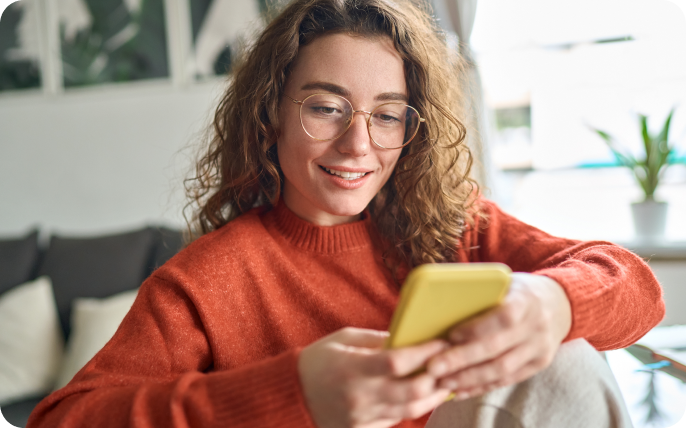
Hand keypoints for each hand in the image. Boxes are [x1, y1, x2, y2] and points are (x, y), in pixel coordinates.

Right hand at [298, 327, 451, 427]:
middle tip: (450, 364)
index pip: (398, 362)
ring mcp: (361, 417)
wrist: (291, 396)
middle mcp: (359, 395)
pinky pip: (395, 420)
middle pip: (411, 391)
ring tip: (445, 382)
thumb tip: (407, 338)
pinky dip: (412, 407)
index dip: (425, 352)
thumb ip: (376, 339)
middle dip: (437, 377)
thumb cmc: (317, 361)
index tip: (442, 341)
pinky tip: (422, 396)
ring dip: (432, 396)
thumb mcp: (342, 339)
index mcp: (352, 368)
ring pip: (409, 410)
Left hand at [426, 273, 571, 399]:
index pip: (503, 317)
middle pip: (497, 349)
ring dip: (469, 378)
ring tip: (442, 382)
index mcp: (526, 300)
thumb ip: (481, 293)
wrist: (560, 303)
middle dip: (462, 360)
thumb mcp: (505, 282)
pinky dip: (482, 386)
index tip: (450, 335)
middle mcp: (536, 326)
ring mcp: (539, 348)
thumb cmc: (520, 290)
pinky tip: (461, 390)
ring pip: (501, 370)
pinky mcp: (538, 365)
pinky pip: (507, 380)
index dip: (476, 328)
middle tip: (433, 367)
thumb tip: (440, 304)